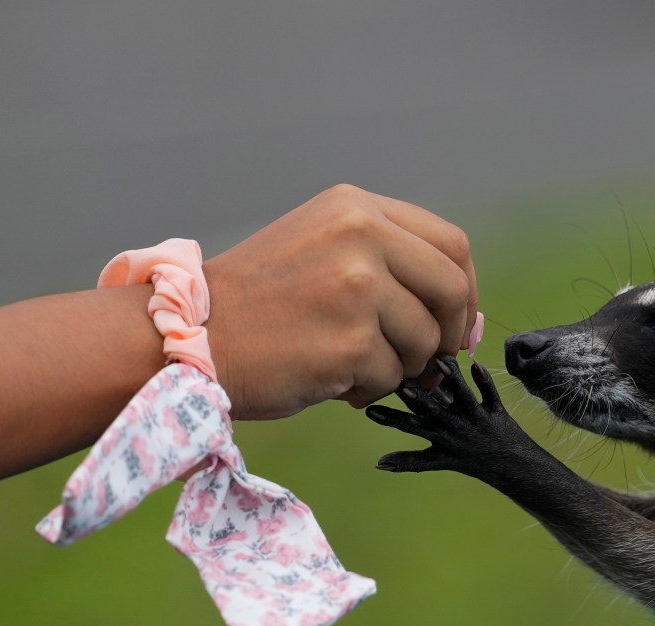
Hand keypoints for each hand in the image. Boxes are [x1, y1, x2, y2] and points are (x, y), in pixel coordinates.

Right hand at [203, 184, 477, 418]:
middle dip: (449, 333)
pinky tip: (330, 380)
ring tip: (352, 367)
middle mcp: (362, 235)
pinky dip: (369, 389)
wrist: (190, 336)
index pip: (450, 244)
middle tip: (429, 361)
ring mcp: (358, 287)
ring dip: (400, 367)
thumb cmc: (259, 306)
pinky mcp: (351, 339)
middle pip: (452, 288)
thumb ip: (392, 270)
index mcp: (357, 208)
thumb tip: (464, 325)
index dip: (464, 290)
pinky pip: (392, 376)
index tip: (455, 324)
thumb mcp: (323, 251)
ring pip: (424, 340)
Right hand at [365, 356, 523, 481]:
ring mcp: (475, 418)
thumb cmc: (470, 461)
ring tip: (441, 362)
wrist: (511, 468)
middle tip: (402, 385)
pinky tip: (476, 364)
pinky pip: (489, 394)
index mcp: (439, 438)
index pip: (411, 428)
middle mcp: (455, 428)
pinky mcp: (495, 411)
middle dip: (418, 399)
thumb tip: (378, 464)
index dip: (391, 421)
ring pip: (462, 397)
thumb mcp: (437, 462)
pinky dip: (484, 380)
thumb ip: (408, 460)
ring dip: (453, 381)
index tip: (370, 411)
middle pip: (433, 411)